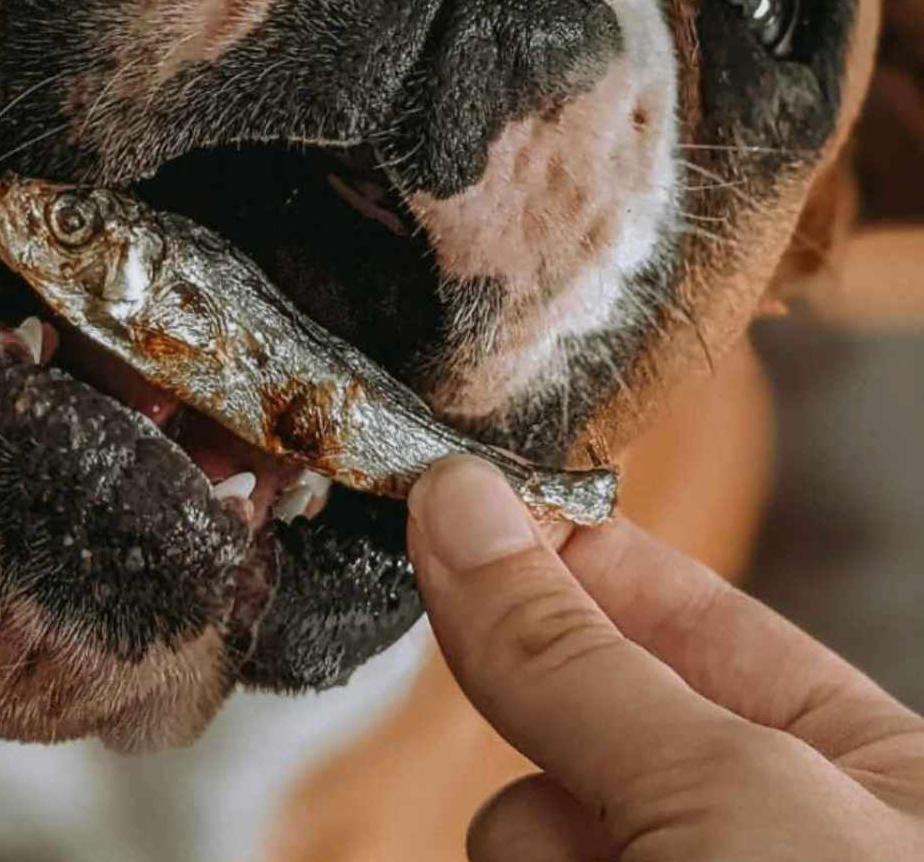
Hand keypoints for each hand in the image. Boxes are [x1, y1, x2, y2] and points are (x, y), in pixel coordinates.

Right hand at [407, 457, 923, 860]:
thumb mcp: (730, 792)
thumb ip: (576, 655)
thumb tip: (460, 503)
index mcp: (865, 766)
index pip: (682, 607)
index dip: (571, 545)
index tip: (468, 496)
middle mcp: (772, 834)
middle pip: (593, 707)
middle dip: (538, 698)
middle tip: (474, 635)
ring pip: (537, 813)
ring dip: (532, 833)